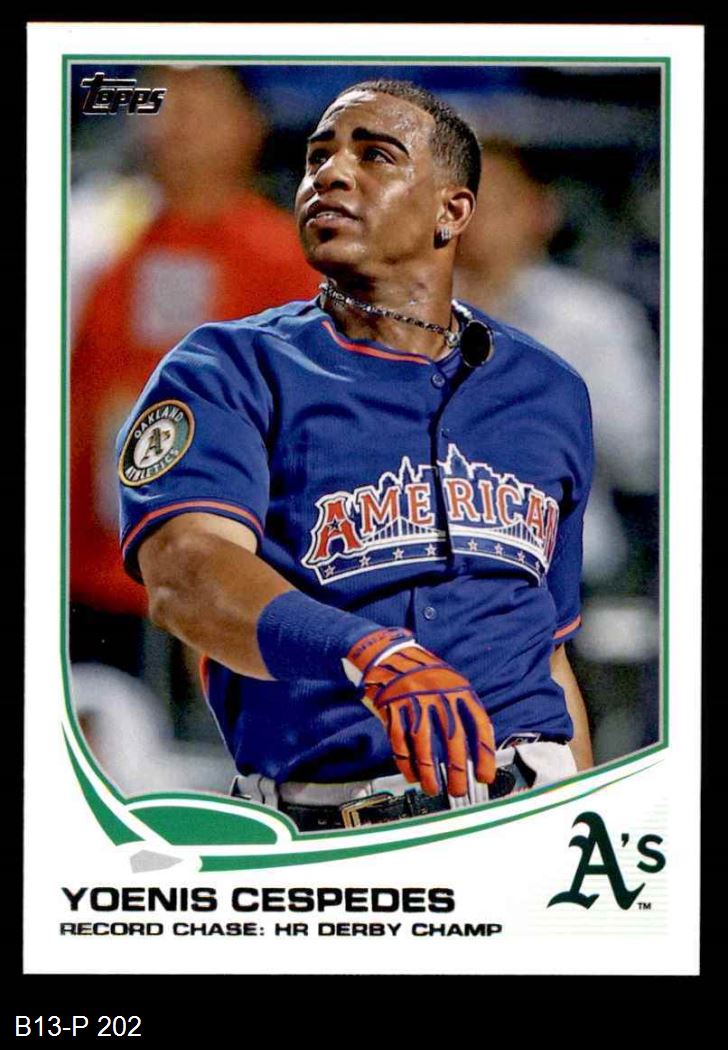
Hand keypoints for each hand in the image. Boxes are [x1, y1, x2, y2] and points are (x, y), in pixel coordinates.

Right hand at [345, 629, 495, 796]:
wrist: (392, 654)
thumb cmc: (428, 675)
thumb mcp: (453, 683)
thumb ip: (465, 710)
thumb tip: (481, 749)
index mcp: (459, 690)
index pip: (478, 725)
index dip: (484, 754)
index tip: (484, 776)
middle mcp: (438, 695)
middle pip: (451, 739)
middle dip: (456, 770)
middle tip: (458, 791)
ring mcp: (413, 701)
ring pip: (422, 743)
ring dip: (429, 772)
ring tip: (433, 789)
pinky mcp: (391, 708)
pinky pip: (399, 740)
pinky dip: (405, 761)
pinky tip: (412, 775)